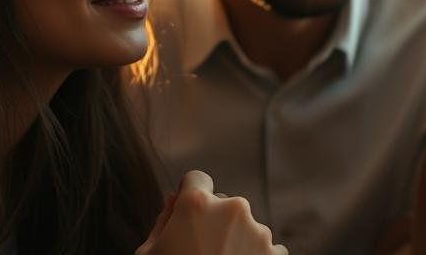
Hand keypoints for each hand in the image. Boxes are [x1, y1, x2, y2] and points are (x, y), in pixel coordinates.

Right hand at [136, 171, 285, 254]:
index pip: (196, 179)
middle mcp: (232, 209)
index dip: (189, 196)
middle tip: (200, 250)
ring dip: (235, 241)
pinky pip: (265, 247)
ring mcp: (258, 231)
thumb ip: (162, 222)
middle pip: (223, 203)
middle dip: (213, 221)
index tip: (187, 213)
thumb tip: (173, 202)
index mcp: (197, 205)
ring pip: (244, 226)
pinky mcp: (274, 254)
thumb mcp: (150, 254)